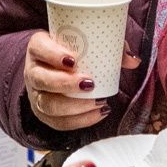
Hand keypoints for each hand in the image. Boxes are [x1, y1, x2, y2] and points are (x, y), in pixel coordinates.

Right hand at [24, 31, 138, 131]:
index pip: (38, 47)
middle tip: (89, 84)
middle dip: (65, 84)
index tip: (73, 60)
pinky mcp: (43, 113)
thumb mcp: (89, 43)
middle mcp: (33, 70)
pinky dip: (78, 121)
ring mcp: (36, 94)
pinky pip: (57, 122)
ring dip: (74, 107)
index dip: (52, 54)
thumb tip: (133, 61)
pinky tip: (97, 114)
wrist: (57, 69)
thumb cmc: (74, 52)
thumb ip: (112, 48)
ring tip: (98, 103)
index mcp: (39, 47)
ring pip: (47, 104)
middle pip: (41, 79)